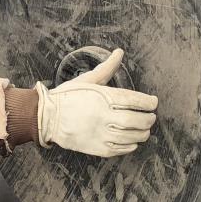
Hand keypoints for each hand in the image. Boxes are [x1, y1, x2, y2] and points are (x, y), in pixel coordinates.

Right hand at [35, 48, 158, 157]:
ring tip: (144, 130)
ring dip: (142, 133)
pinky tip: (133, 141)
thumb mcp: (88, 79)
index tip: (153, 102)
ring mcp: (100, 134)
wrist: (47, 117)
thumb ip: (107, 68)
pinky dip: (131, 146)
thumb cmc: (68, 96)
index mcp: (103, 97)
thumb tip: (119, 52)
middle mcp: (104, 116)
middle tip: (151, 117)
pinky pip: (120, 149)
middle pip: (136, 120)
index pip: (134, 100)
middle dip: (148, 119)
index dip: (148, 102)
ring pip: (131, 136)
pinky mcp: (97, 148)